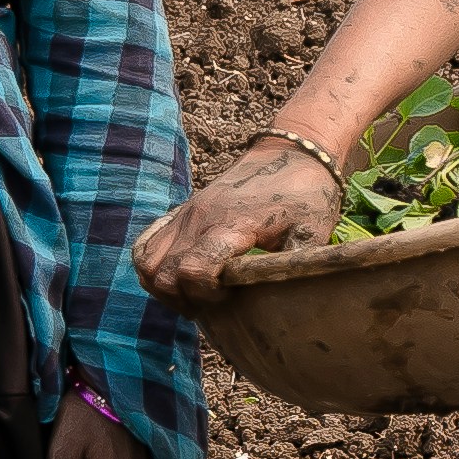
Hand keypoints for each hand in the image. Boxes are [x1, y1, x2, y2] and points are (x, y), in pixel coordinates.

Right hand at [132, 131, 341, 305]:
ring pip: (147, 262)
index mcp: (231, 225)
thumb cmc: (307, 195)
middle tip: (212, 304)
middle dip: (184, 298)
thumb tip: (287, 300)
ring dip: (165, 286)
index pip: (192, 270)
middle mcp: (199, 218)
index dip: (204, 296)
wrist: (293, 154)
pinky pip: (146, 243)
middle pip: (164, 273)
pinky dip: (153, 265)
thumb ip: (295, 266)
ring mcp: (186, 214)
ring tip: (194, 294)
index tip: (227, 299)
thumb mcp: (311, 232)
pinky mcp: (182, 212)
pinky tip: (178, 275)